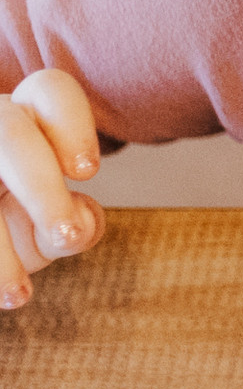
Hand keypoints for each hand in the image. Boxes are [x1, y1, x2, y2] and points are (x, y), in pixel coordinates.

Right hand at [1, 69, 104, 308]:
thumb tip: (78, 224)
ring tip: (18, 297)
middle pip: (9, 133)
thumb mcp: (45, 231)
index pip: (48, 91)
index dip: (72, 125)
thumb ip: (73, 226)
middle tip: (67, 235)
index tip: (87, 174)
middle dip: (42, 187)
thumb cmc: (12, 233)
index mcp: (21, 121)